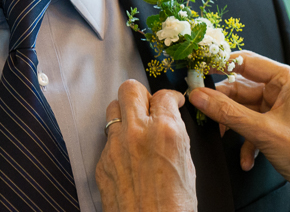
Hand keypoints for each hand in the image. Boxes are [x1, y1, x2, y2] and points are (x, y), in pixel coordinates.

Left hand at [96, 80, 197, 211]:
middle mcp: (137, 132)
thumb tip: (172, 122)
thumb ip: (178, 136)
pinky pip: (107, 139)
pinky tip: (128, 155)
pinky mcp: (102, 162)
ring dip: (125, 113)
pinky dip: (118, 141)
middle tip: (149, 105)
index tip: (172, 102)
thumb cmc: (174, 207)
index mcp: (165, 131)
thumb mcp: (187, 164)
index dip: (170, 97)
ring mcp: (115, 146)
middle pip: (130, 89)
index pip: (163, 94)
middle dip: (142, 94)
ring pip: (113, 109)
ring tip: (135, 126)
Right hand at [188, 51, 289, 211]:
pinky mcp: (279, 126)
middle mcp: (286, 89)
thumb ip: (227, 112)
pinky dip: (246, 140)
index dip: (221, 64)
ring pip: (245, 108)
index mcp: (288, 79)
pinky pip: (254, 125)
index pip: (247, 61)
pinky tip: (246, 159)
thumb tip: (198, 96)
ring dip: (233, 125)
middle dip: (223, 103)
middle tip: (200, 108)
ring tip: (221, 137)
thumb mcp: (261, 131)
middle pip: (243, 87)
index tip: (197, 69)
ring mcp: (282, 108)